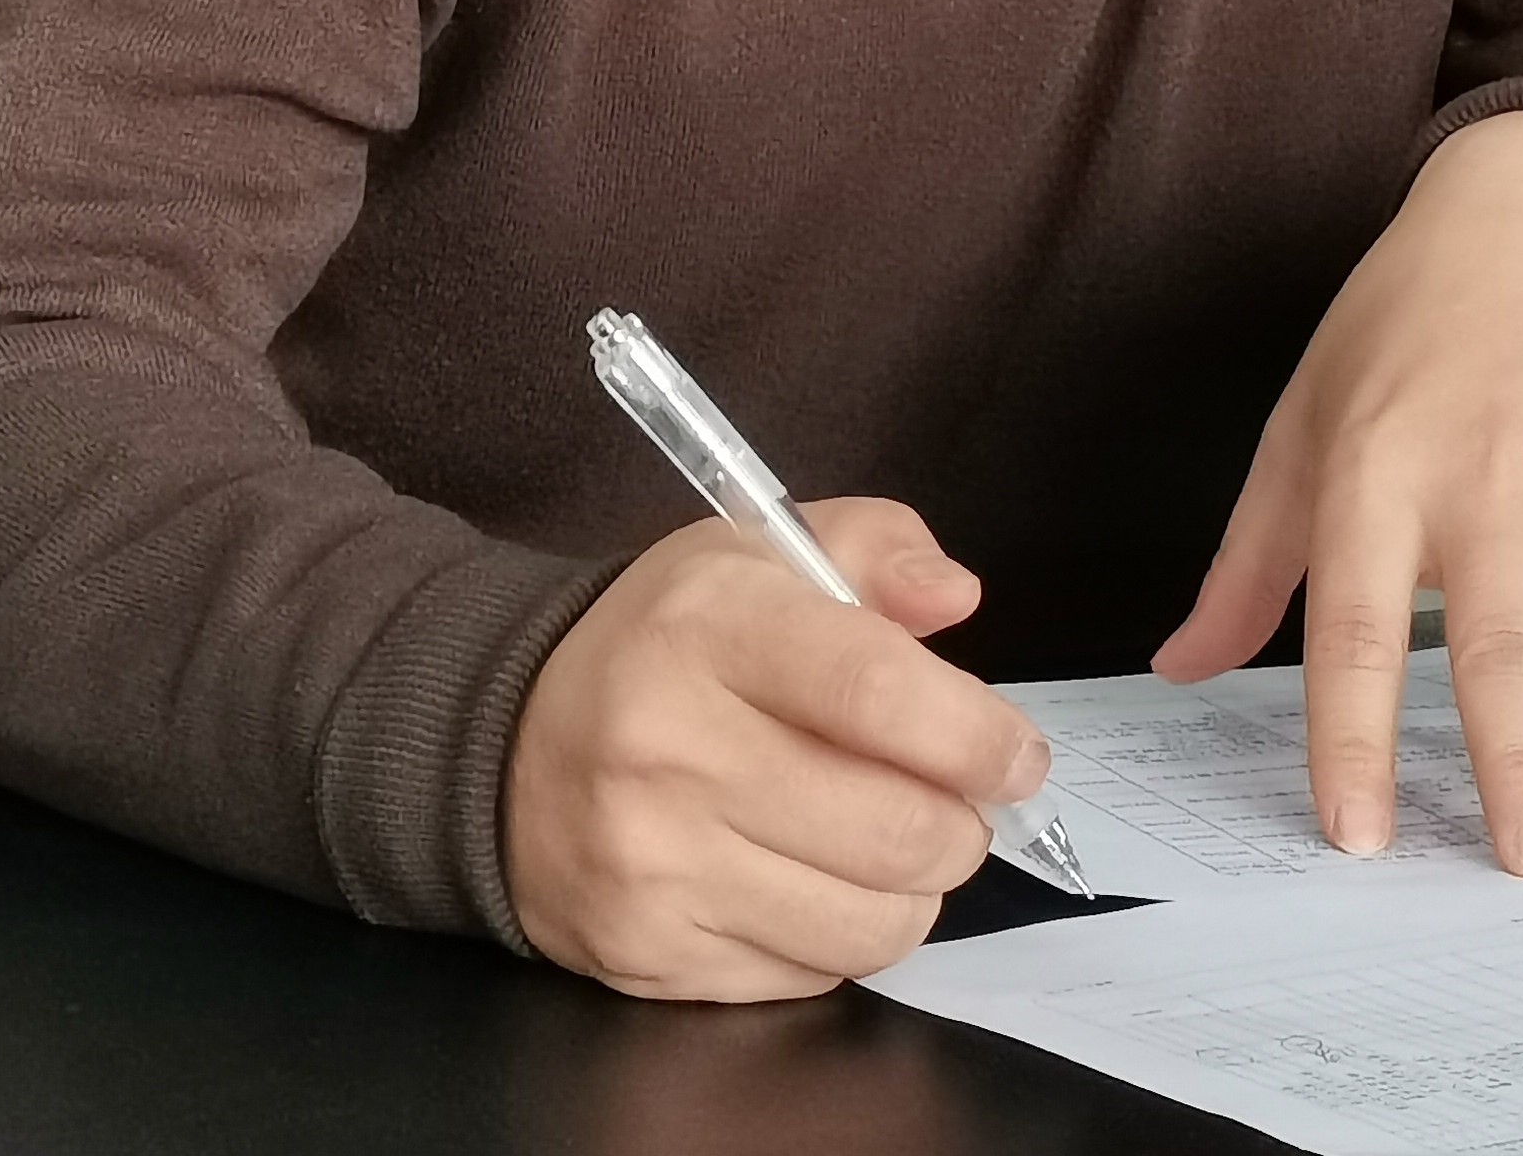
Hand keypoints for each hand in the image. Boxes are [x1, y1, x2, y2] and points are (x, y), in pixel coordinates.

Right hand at [505, 498, 1049, 998]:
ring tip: (889, 845)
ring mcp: (653, 865)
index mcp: (707, 628)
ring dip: (912, 891)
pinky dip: (841, 937)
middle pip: (891, 827)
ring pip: (866, 923)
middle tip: (955, 805)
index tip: (1018, 755)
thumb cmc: (665, 646)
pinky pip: (810, 975)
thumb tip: (956, 597)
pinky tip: (811, 881)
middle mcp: (668, 749)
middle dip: (959, 826)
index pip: (876, 691)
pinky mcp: (648, 954)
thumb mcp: (756, 553)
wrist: (505, 748)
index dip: (975, 735)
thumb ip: (875, 548)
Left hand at [1154, 112, 1522, 875]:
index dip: (1354, 734)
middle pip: (1504, 647)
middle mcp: (1489, 489)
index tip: (1356, 837)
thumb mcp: (1307, 414)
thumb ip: (1252, 558)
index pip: (1358, 625)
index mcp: (1379, 472)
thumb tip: (1179, 667)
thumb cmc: (1408, 322)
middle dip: (1522, 764)